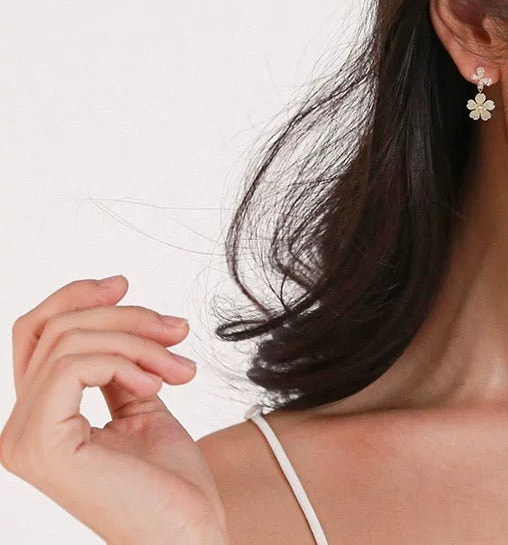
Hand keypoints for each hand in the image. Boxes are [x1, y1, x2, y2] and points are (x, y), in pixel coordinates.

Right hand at [0, 275, 227, 544]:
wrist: (191, 531)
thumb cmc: (170, 477)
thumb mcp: (139, 400)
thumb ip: (116, 362)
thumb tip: (115, 303)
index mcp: (39, 416)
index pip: (36, 333)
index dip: (77, 297)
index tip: (125, 284)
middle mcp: (18, 427)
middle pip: (56, 327)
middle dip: (126, 317)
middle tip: (177, 331)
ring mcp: (24, 439)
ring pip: (71, 340)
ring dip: (139, 341)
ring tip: (179, 369)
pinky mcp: (42, 445)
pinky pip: (75, 365)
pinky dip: (126, 361)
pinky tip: (159, 385)